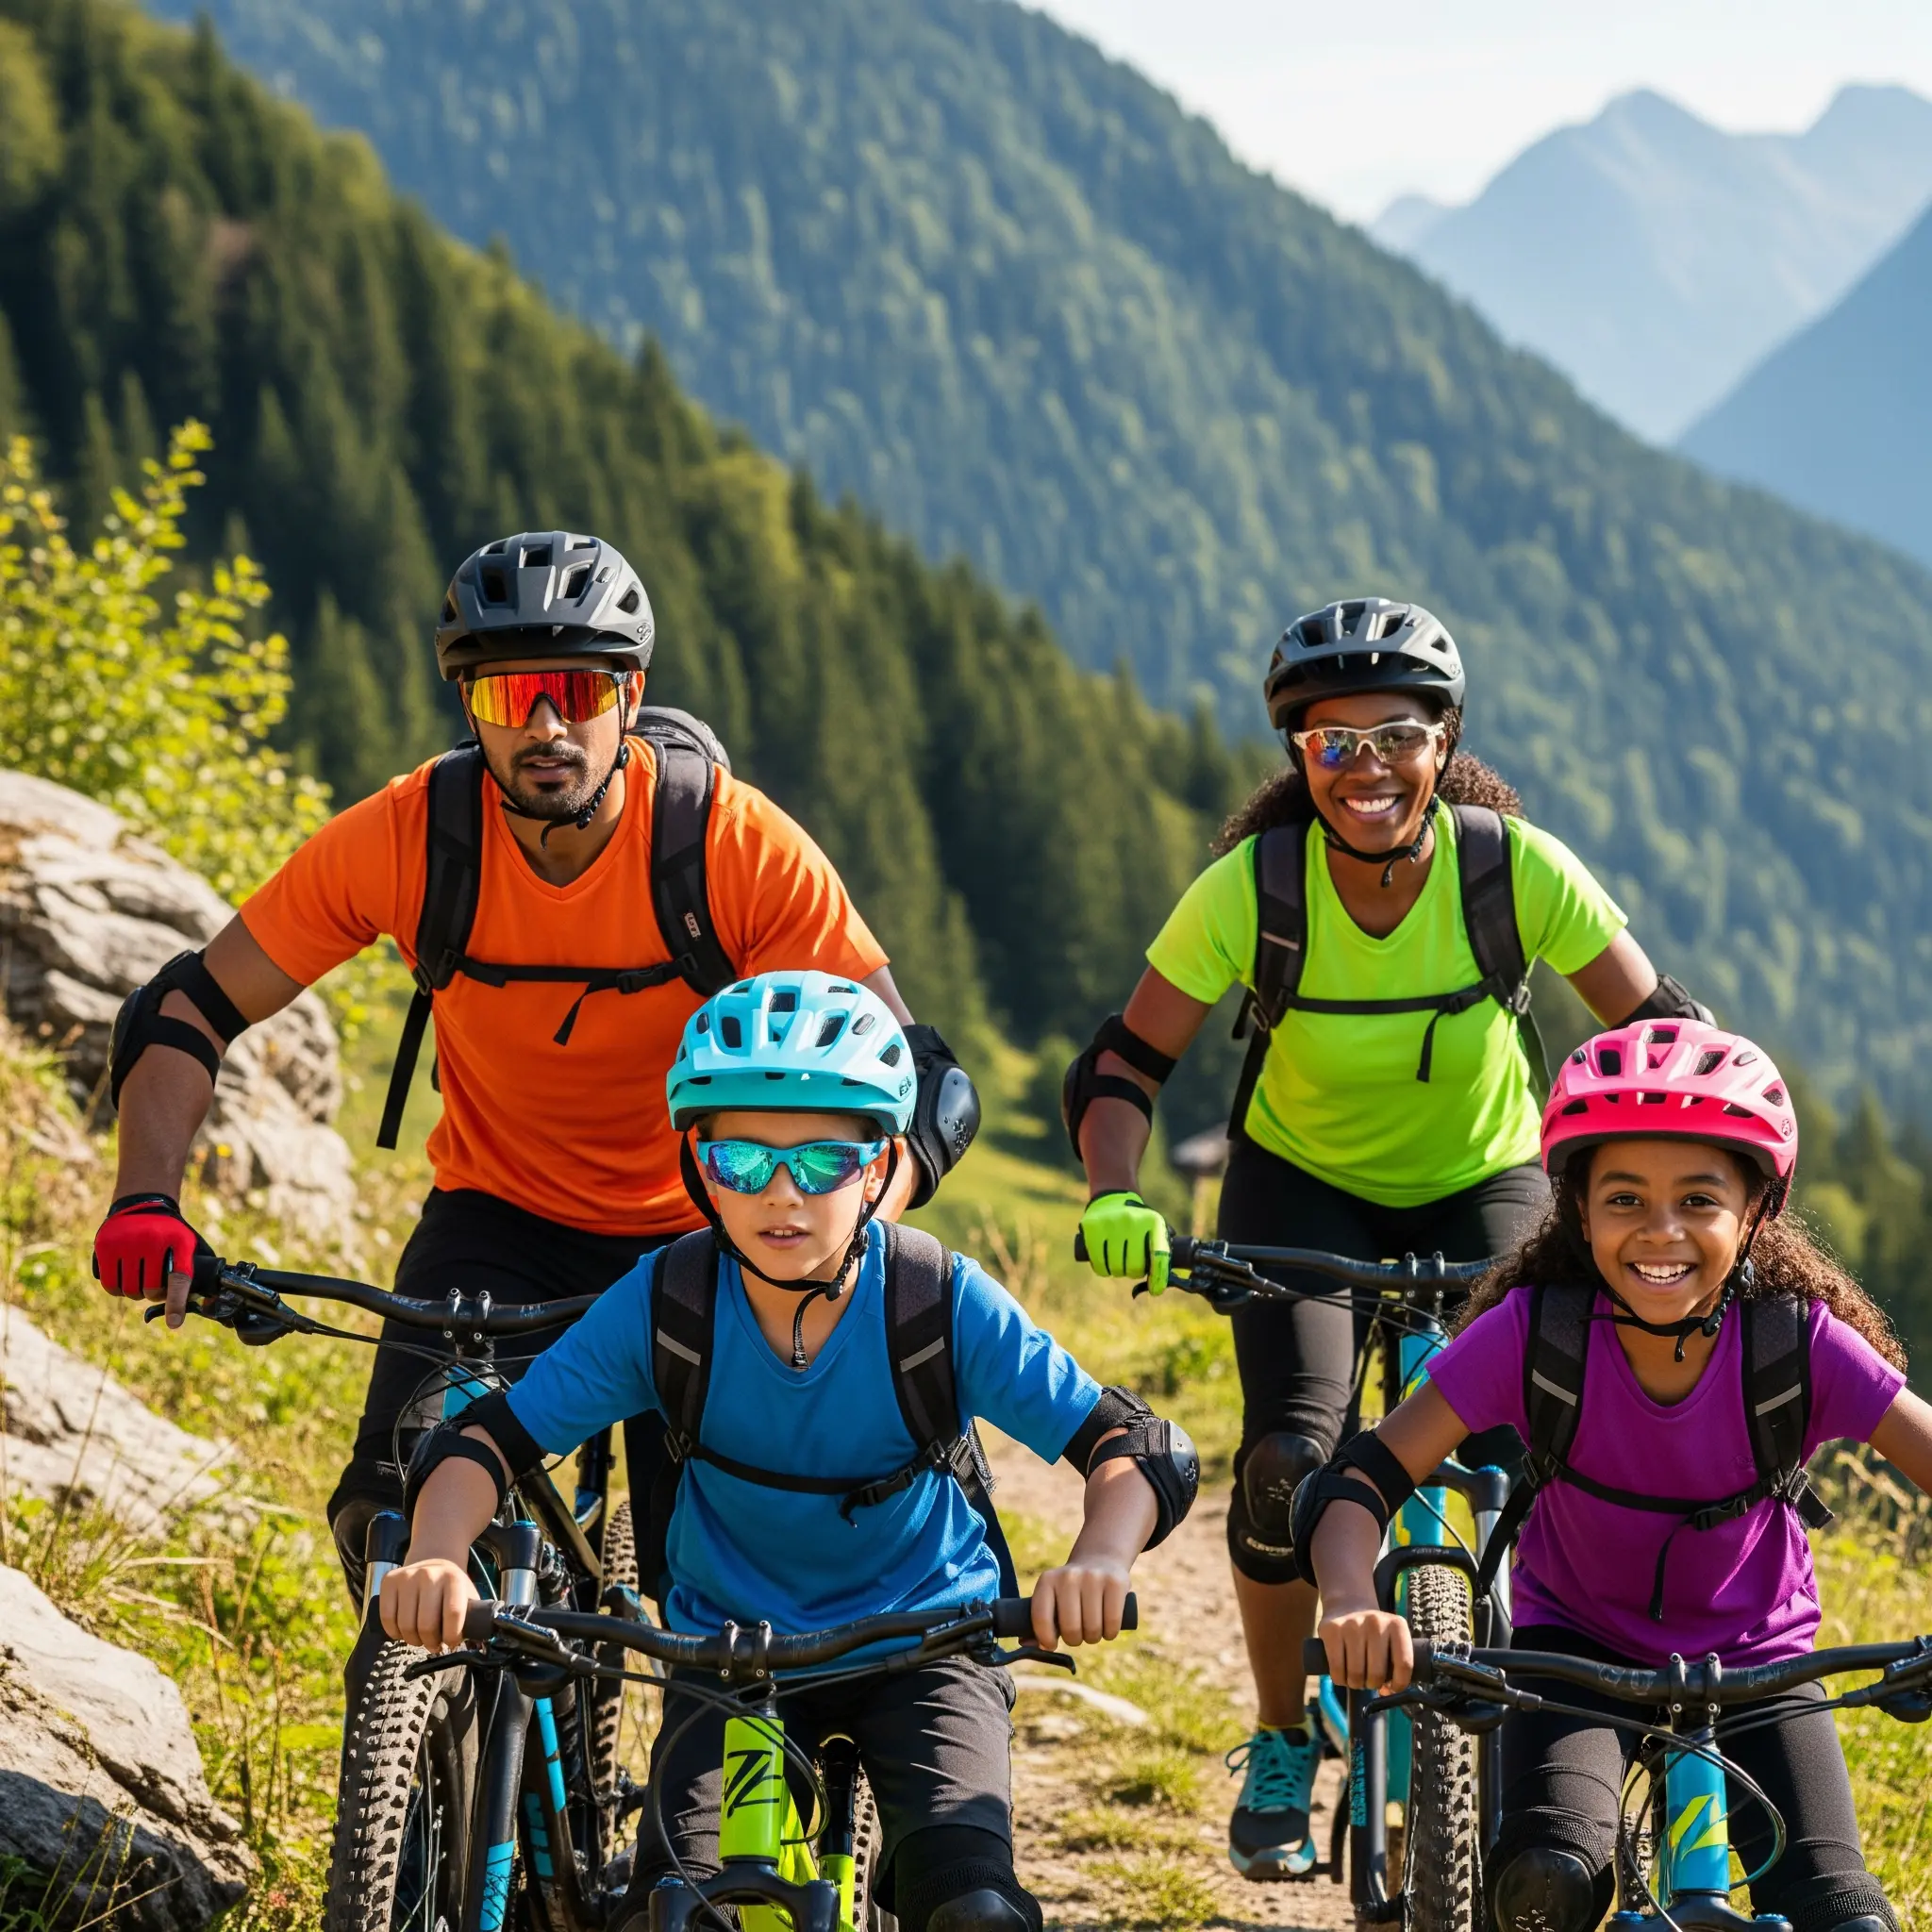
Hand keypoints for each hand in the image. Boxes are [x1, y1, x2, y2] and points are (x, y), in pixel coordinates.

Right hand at [91, 1193, 204, 1327]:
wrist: (143, 1203)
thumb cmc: (170, 1233)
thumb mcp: (189, 1243)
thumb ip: (198, 1271)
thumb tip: (207, 1303)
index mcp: (179, 1241)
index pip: (179, 1278)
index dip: (176, 1303)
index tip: (175, 1323)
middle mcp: (153, 1240)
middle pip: (150, 1290)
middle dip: (153, 1295)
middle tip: (154, 1286)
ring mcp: (127, 1241)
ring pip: (128, 1290)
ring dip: (134, 1293)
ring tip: (139, 1281)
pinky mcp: (106, 1245)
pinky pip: (109, 1284)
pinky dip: (116, 1289)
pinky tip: (123, 1279)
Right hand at [380, 1558, 478, 1652]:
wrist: (433, 1557)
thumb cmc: (450, 1586)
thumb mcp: (467, 1595)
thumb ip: (472, 1616)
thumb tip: (476, 1640)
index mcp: (453, 1578)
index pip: (453, 1614)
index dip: (452, 1636)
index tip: (451, 1643)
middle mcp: (429, 1574)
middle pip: (426, 1625)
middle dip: (431, 1642)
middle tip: (434, 1644)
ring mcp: (407, 1576)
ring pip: (405, 1625)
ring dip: (413, 1640)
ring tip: (421, 1638)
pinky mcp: (389, 1581)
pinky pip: (387, 1618)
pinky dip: (395, 1633)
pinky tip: (404, 1631)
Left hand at [1030, 1555, 1133, 1648]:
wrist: (1100, 1560)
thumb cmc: (1071, 1590)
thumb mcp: (1053, 1597)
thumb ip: (1039, 1621)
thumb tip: (1025, 1643)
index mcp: (1047, 1580)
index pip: (1041, 1618)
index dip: (1045, 1639)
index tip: (1052, 1644)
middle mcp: (1069, 1576)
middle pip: (1070, 1628)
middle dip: (1074, 1640)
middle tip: (1078, 1634)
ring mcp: (1093, 1577)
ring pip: (1092, 1629)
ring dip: (1093, 1638)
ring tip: (1093, 1628)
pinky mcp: (1115, 1582)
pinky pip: (1112, 1623)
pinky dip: (1110, 1633)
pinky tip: (1108, 1627)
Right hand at [1079, 1192, 1168, 1293]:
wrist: (1113, 1197)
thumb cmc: (1139, 1222)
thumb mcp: (1155, 1227)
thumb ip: (1163, 1249)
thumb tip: (1166, 1280)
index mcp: (1153, 1222)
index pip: (1158, 1256)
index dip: (1158, 1278)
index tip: (1155, 1290)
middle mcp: (1132, 1221)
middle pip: (1135, 1267)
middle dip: (1134, 1272)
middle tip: (1132, 1267)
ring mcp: (1110, 1224)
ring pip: (1116, 1268)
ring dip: (1118, 1272)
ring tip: (1119, 1264)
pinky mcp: (1093, 1228)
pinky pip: (1099, 1264)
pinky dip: (1103, 1270)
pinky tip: (1106, 1264)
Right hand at [1319, 1604, 1412, 1693]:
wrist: (1347, 1605)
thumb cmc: (1374, 1633)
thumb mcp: (1391, 1639)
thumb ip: (1395, 1662)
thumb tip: (1386, 1690)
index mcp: (1397, 1625)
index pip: (1404, 1664)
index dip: (1399, 1684)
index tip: (1390, 1688)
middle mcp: (1376, 1622)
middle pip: (1377, 1673)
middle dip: (1372, 1684)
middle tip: (1368, 1680)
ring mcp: (1352, 1624)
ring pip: (1356, 1674)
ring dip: (1356, 1684)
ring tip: (1356, 1677)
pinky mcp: (1332, 1630)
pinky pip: (1337, 1670)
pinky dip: (1340, 1680)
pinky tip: (1342, 1675)